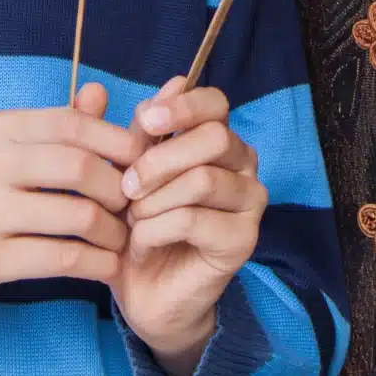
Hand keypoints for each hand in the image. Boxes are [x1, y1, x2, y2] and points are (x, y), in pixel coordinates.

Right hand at [0, 83, 139, 322]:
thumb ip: (49, 124)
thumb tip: (101, 94)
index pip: (78, 125)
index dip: (122, 145)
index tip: (142, 165)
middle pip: (84, 169)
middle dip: (123, 191)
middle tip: (139, 207)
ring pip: (78, 216)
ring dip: (114, 232)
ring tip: (124, 240)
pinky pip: (59, 259)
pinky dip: (94, 265)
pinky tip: (105, 267)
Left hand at [113, 78, 267, 371]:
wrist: (145, 293)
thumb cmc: (138, 225)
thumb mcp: (127, 171)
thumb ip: (134, 130)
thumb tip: (141, 83)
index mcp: (218, 139)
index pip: (216, 102)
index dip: (181, 106)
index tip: (146, 122)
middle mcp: (244, 165)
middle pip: (214, 137)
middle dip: (160, 159)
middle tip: (127, 185)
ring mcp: (249, 202)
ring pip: (203, 179)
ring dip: (154, 200)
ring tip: (132, 219)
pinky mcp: (242, 240)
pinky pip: (194, 219)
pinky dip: (155, 230)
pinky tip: (141, 243)